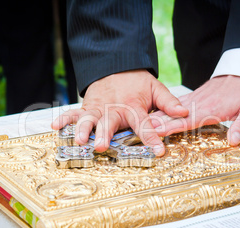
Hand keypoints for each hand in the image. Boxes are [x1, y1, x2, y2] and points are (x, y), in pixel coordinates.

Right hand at [51, 70, 188, 155]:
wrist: (117, 65)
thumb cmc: (137, 82)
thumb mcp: (155, 88)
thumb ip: (168, 101)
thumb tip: (184, 112)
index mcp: (134, 106)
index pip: (145, 124)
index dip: (151, 138)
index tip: (158, 151)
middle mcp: (115, 109)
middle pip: (110, 123)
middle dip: (105, 135)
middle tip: (102, 147)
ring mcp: (99, 108)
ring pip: (89, 119)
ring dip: (82, 130)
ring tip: (78, 140)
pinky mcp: (87, 107)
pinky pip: (74, 113)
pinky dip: (64, 119)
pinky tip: (54, 126)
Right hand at [150, 75, 239, 145]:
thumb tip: (234, 140)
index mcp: (212, 109)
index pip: (188, 120)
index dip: (172, 127)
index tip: (157, 131)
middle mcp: (200, 104)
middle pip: (175, 115)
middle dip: (159, 123)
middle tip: (143, 129)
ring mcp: (196, 99)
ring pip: (173, 109)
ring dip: (159, 116)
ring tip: (145, 123)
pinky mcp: (196, 96)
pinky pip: (178, 103)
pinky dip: (166, 108)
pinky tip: (157, 113)